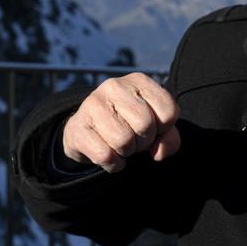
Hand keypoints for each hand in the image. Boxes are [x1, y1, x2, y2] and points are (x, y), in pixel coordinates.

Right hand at [62, 73, 180, 172]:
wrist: (86, 130)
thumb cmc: (128, 126)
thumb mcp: (155, 128)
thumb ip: (169, 139)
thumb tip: (158, 152)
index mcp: (139, 81)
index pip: (169, 111)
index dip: (163, 129)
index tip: (151, 128)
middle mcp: (115, 86)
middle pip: (146, 125)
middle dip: (144, 142)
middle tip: (134, 139)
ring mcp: (93, 104)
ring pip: (124, 140)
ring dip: (126, 152)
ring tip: (120, 145)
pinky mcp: (77, 126)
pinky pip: (105, 155)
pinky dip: (113, 164)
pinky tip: (109, 155)